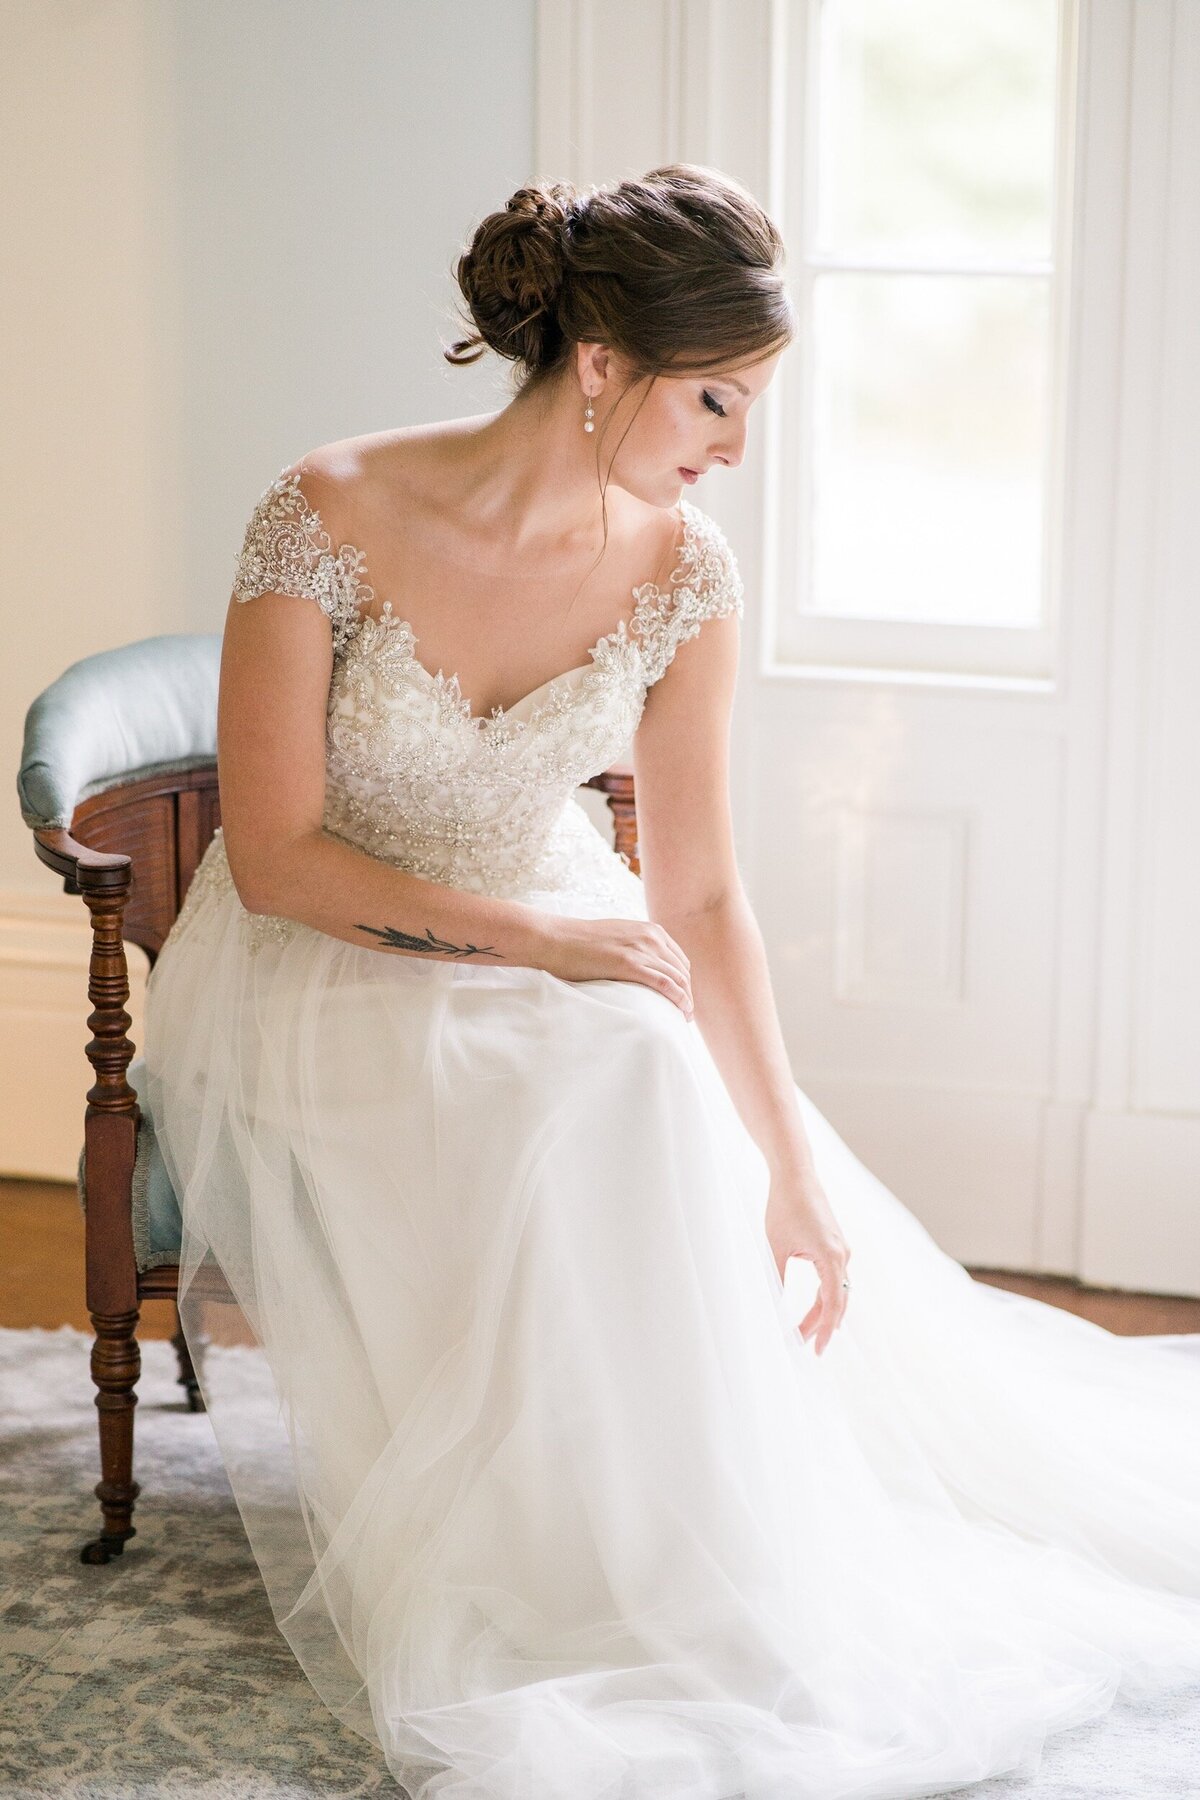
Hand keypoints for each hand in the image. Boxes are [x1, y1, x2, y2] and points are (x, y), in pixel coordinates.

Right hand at [537, 916, 693, 1019]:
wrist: (556, 939)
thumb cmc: (580, 943)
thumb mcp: (617, 938)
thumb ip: (634, 948)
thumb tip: (642, 969)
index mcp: (650, 930)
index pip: (679, 960)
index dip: (684, 982)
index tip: (683, 998)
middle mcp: (650, 937)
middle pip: (682, 970)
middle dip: (688, 992)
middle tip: (686, 1013)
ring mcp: (640, 949)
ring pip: (677, 978)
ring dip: (686, 999)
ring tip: (685, 1018)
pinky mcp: (629, 964)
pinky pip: (665, 983)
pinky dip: (678, 998)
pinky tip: (682, 1011)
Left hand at [764, 1165, 850, 1355]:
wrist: (796, 1176)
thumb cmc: (784, 1207)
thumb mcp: (775, 1248)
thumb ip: (778, 1279)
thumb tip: (775, 1306)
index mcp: (831, 1257)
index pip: (833, 1304)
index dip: (826, 1330)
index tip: (818, 1351)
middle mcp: (842, 1255)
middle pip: (837, 1301)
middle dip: (822, 1326)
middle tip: (805, 1347)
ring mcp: (840, 1249)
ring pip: (836, 1291)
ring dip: (822, 1312)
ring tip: (804, 1333)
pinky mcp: (834, 1244)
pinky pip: (834, 1278)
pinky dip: (824, 1296)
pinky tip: (814, 1309)